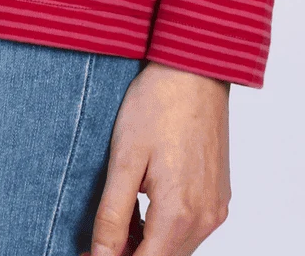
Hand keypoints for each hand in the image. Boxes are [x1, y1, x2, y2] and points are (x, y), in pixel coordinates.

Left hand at [86, 62, 230, 255]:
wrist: (196, 68)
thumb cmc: (159, 103)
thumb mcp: (124, 158)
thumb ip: (113, 214)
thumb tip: (100, 254)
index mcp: (179, 214)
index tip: (85, 252)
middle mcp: (204, 218)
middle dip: (129, 253)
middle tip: (97, 237)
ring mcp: (216, 207)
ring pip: (178, 247)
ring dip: (147, 243)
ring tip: (119, 218)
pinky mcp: (219, 195)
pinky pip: (191, 228)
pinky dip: (166, 228)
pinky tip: (145, 207)